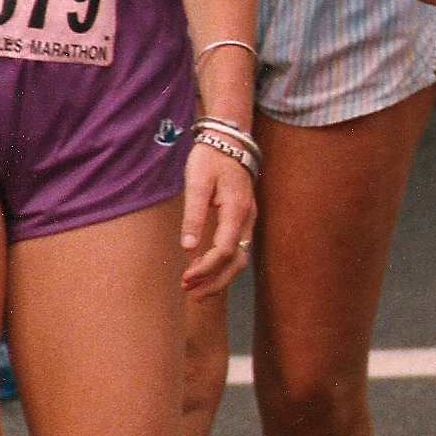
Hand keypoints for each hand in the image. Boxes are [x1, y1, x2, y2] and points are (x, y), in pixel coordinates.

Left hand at [180, 142, 256, 296]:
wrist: (229, 141)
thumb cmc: (210, 159)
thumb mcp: (196, 183)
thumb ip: (193, 216)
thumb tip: (188, 248)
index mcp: (237, 210)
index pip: (224, 250)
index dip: (206, 268)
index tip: (186, 278)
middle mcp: (248, 219)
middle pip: (237, 261)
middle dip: (215, 282)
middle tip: (191, 294)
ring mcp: (249, 221)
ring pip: (241, 259)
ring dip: (220, 278)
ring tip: (198, 291)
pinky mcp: (244, 221)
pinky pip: (238, 250)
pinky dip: (224, 266)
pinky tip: (208, 273)